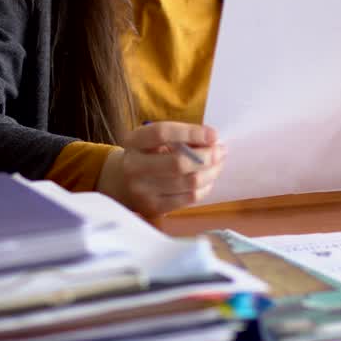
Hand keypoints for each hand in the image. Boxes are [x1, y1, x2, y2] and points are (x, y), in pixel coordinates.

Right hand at [96, 121, 225, 215]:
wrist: (121, 182)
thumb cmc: (146, 155)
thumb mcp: (152, 140)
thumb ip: (178, 137)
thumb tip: (211, 142)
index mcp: (133, 142)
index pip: (162, 133)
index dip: (191, 133)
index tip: (213, 135)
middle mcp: (134, 166)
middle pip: (179, 163)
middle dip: (207, 156)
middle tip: (220, 151)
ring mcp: (143, 190)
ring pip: (189, 182)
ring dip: (211, 172)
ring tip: (218, 163)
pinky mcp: (155, 207)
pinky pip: (190, 198)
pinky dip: (205, 187)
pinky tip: (208, 179)